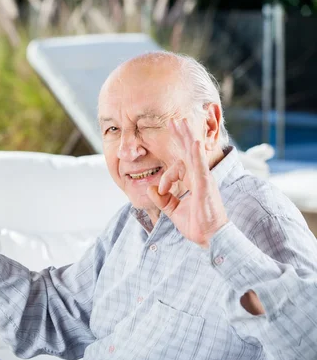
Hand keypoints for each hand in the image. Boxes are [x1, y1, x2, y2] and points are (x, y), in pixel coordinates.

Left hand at [147, 119, 228, 247]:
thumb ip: (162, 199)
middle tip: (174, 121)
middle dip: (181, 136)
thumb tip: (151, 189)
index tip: (161, 191)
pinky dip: (197, 154)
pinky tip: (194, 142)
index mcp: (194, 182)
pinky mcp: (205, 185)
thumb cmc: (196, 225)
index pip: (179, 166)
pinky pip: (200, 166)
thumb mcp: (173, 211)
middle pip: (189, 151)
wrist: (210, 238)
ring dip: (187, 137)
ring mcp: (203, 179)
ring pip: (194, 153)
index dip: (166, 176)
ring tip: (182, 122)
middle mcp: (199, 177)